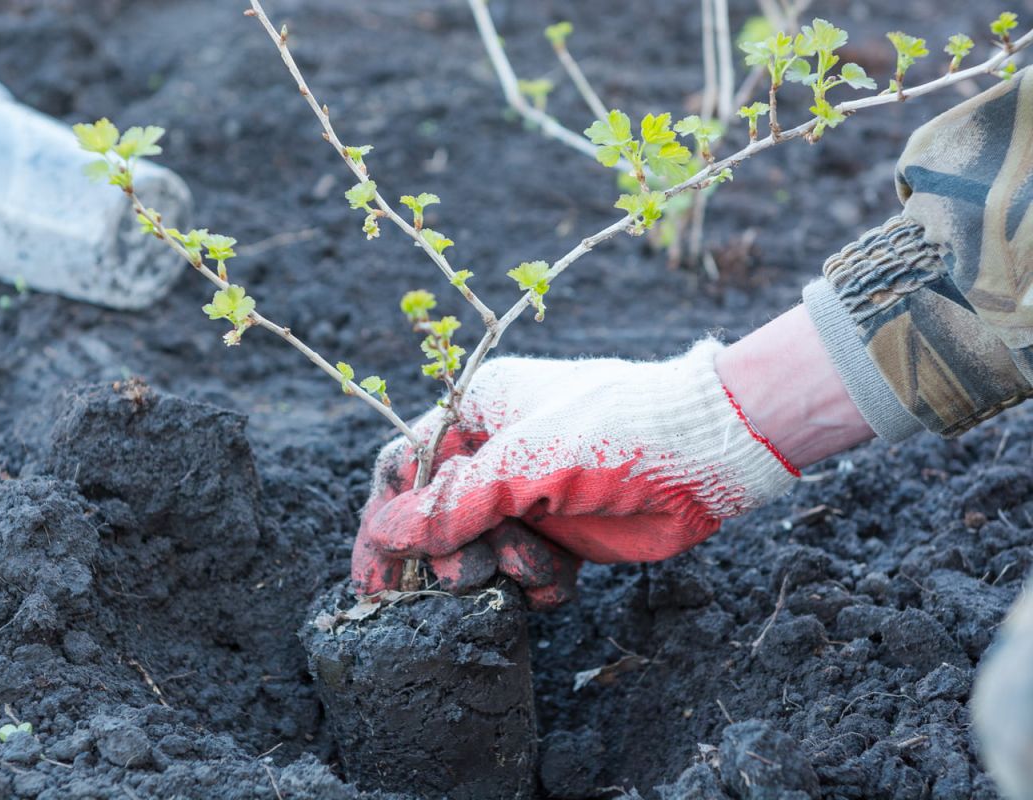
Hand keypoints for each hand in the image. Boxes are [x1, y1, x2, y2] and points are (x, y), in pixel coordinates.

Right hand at [352, 340, 799, 607]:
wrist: (707, 454)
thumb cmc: (612, 432)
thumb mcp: (521, 463)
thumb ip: (450, 504)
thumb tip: (384, 533)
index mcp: (476, 411)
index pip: (404, 467)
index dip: (385, 521)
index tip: (373, 579)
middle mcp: (497, 452)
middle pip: (438, 519)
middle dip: (450, 556)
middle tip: (470, 577)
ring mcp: (531, 496)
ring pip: (480, 553)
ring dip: (501, 570)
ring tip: (536, 565)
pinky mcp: (563, 534)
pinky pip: (523, 574)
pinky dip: (537, 584)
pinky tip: (561, 577)